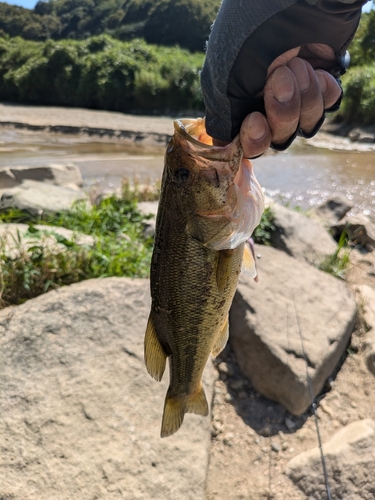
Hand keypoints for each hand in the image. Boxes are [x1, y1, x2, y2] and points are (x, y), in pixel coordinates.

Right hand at [215, 45, 342, 157]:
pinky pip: (327, 106)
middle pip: (277, 136)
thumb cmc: (251, 34)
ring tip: (301, 65)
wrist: (297, 0)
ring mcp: (293, 91)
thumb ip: (224, 118)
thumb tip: (222, 145)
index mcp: (236, 100)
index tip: (255, 120)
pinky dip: (324, 92)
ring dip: (304, 100)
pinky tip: (319, 71)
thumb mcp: (225, 80)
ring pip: (303, 125)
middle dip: (282, 113)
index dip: (253, 139)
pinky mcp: (319, 80)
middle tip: (282, 77)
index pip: (245, 140)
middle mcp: (263, 99)